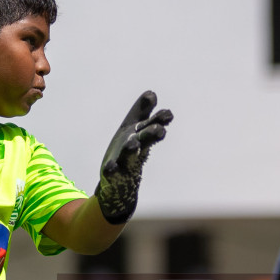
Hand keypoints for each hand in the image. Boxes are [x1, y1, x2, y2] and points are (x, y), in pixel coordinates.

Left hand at [94, 91, 173, 224]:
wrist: (119, 186)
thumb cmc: (127, 153)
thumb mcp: (132, 129)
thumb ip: (141, 112)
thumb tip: (152, 93)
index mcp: (140, 137)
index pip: (151, 126)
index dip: (159, 120)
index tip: (169, 115)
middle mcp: (136, 151)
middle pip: (145, 141)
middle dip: (151, 135)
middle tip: (159, 129)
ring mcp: (126, 165)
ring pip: (130, 157)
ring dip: (131, 151)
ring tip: (133, 144)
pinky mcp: (114, 178)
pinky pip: (113, 174)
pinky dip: (112, 171)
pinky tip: (110, 167)